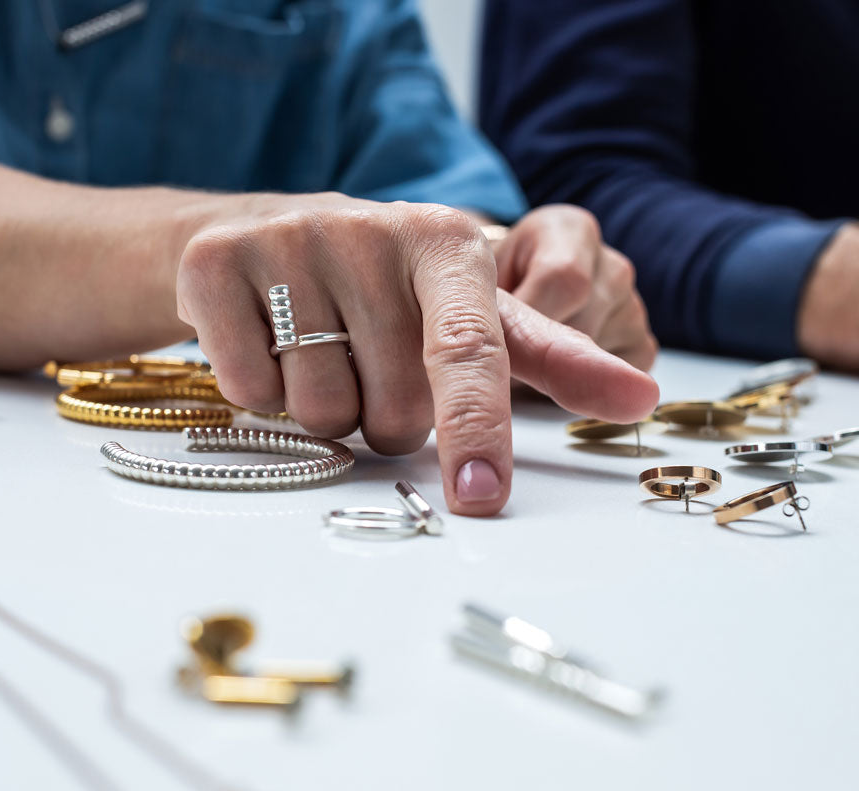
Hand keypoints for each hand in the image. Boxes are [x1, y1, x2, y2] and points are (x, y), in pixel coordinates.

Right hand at [176, 196, 659, 515]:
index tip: (480, 492)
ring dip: (327, 410)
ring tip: (322, 352)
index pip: (470, 350)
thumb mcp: (474, 311)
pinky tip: (270, 344)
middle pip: (393, 407)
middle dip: (388, 417)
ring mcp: (290, 240)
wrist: (272, 235)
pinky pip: (252, 391)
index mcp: (448, 243)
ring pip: (321, 410)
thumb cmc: (393, 288)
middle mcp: (370, 229)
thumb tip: (642, 398)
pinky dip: (262, 393)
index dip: (478, 426)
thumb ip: (554, 358)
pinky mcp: (216, 262)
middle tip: (372, 365)